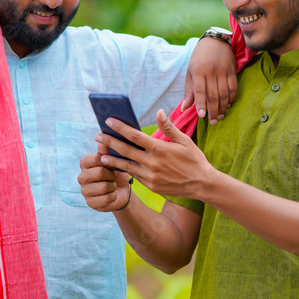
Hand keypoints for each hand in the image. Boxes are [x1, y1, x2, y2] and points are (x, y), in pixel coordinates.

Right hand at [78, 147, 131, 211]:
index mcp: (85, 163)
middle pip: (100, 172)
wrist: (122, 192)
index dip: (109, 161)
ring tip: (112, 185)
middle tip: (114, 177)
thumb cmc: (116, 173)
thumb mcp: (115, 161)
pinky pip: (107, 198)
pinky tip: (111, 195)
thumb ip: (107, 152)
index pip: (96, 158)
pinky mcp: (90, 203)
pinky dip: (114, 196)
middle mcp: (81, 177)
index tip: (113, 165)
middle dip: (112, 175)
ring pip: (104, 187)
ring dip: (113, 186)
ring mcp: (84, 191)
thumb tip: (102, 143)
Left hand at [97, 110, 216, 198]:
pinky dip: (125, 170)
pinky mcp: (151, 186)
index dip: (120, 128)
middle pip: (125, 150)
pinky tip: (117, 165)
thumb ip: (169, 127)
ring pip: (126, 166)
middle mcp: (153, 163)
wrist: (201, 184)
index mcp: (160, 149)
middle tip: (97, 136)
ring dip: (112, 159)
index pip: (134, 136)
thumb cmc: (194, 159)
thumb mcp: (184, 141)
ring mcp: (150, 176)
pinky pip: (135, 176)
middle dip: (109, 142)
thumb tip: (159, 112)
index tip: (109, 121)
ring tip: (100, 154)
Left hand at [184, 36, 237, 124]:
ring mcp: (223, 71)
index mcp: (198, 71)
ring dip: (223, 107)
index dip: (200, 104)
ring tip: (220, 116)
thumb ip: (189, 91)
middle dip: (213, 110)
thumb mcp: (190, 72)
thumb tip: (184, 108)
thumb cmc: (199, 58)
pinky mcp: (232, 71)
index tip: (202, 116)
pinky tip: (228, 105)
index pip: (199, 91)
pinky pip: (233, 87)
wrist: (215, 40)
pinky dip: (232, 98)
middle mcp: (211, 72)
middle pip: (213, 95)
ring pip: (224, 93)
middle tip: (212, 122)